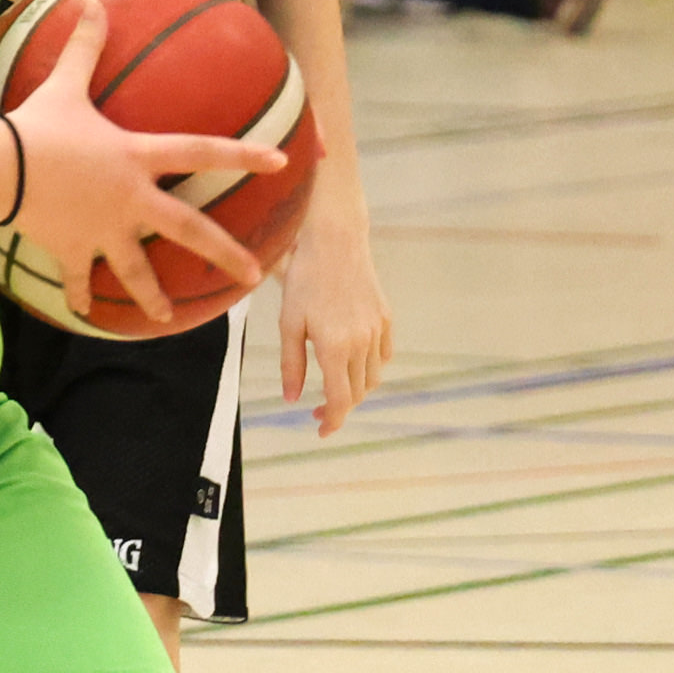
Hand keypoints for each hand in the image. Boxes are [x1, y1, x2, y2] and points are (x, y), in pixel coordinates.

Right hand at [4, 0, 283, 327]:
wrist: (0, 169)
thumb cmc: (37, 124)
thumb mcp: (64, 83)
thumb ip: (86, 46)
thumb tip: (95, 2)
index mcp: (138, 158)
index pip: (204, 151)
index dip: (244, 154)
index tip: (280, 162)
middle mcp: (132, 200)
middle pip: (190, 232)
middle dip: (226, 255)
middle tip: (255, 276)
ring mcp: (104, 230)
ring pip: (138, 272)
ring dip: (153, 296)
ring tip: (168, 317)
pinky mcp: (73, 249)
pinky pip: (80, 278)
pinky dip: (81, 294)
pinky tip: (85, 311)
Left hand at [275, 194, 390, 437]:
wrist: (335, 241)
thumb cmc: (304, 280)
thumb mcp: (288, 323)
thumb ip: (292, 364)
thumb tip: (292, 399)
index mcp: (335, 347)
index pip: (341, 400)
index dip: (332, 421)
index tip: (320, 431)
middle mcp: (361, 342)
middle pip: (357, 393)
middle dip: (339, 408)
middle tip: (317, 411)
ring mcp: (376, 330)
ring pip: (372, 377)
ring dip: (355, 389)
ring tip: (333, 385)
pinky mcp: (385, 318)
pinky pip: (382, 355)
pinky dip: (369, 366)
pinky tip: (351, 361)